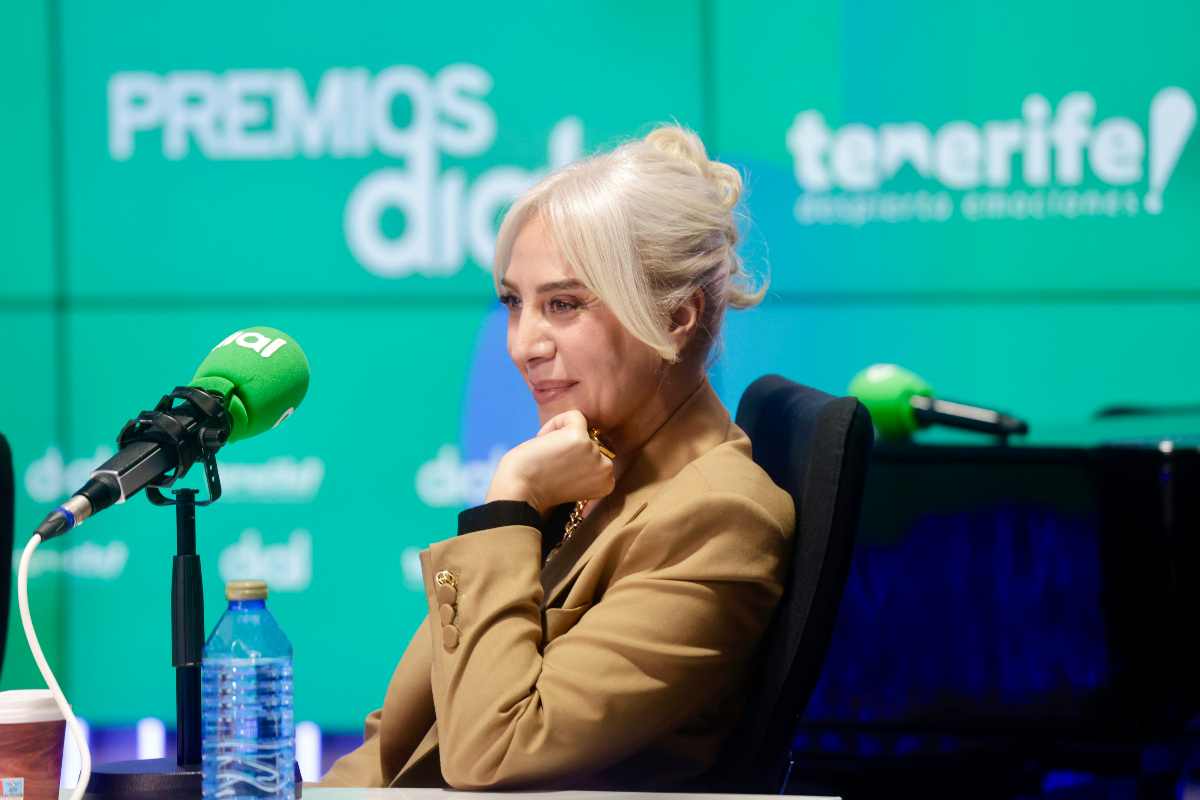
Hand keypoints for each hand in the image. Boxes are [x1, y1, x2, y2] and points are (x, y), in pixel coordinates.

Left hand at [485, 410, 615, 512]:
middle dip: (569, 449)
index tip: (560, 473)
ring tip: (546, 456)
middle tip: (551, 465)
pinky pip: (574, 416)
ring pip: (580, 429)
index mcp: (606, 483)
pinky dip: (555, 423)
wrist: (520, 490)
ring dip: (559, 438)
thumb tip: (584, 438)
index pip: (596, 458)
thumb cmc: (539, 488)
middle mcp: (605, 469)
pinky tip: (544, 440)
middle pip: (590, 443)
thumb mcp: (573, 481)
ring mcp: (593, 452)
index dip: (575, 462)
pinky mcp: (579, 437)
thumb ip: (584, 468)